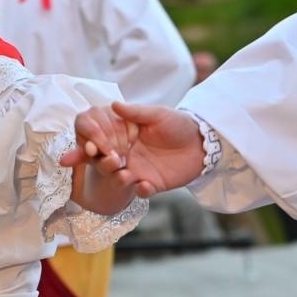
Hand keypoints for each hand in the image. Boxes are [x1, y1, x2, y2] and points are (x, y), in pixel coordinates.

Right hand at [61, 102, 206, 197]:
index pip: (100, 141)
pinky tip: (146, 185)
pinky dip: (141, 190)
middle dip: (103, 163)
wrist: (203, 143)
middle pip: (104, 162)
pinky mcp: (152, 184)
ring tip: (126, 176)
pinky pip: (141, 191)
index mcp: (124, 136)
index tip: (92, 147)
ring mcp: (138, 170)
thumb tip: (113, 104)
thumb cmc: (178, 124)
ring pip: (119, 179)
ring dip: (119, 179)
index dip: (93, 144)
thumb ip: (135, 112)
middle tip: (112, 161)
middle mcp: (127, 154)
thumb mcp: (158, 114)